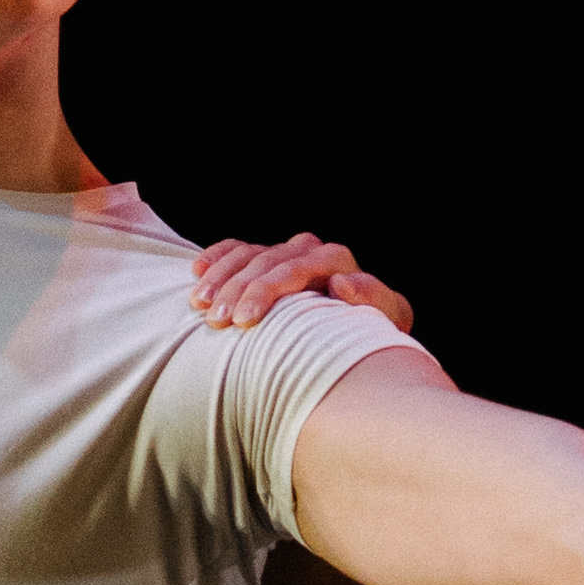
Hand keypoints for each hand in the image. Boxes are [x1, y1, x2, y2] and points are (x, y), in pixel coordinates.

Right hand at [188, 232, 415, 335]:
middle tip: (215, 320)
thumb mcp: (386, 320)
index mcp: (337, 261)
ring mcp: (286, 252)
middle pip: (266, 261)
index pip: (296, 267)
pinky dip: (216, 259)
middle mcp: (311, 250)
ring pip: (247, 254)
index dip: (267, 291)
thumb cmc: (372, 333)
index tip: (245, 321)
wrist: (360, 334)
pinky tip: (197, 272)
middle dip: (237, 290)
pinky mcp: (267, 258)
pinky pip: (236, 249)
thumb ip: (374, 300)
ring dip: (220, 278)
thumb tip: (341, 282)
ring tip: (200, 305)